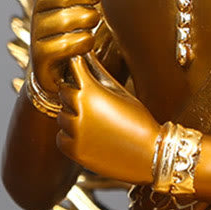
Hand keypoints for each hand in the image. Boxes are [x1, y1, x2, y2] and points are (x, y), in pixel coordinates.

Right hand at [30, 0, 106, 95]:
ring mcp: (37, 31)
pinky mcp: (39, 56)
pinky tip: (86, 41)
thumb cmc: (77, 27)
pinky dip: (82, 42)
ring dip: (87, 20)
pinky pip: (64, 45)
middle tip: (98, 1)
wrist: (61, 71)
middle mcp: (40, 7)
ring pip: (64, 20)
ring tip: (93, 22)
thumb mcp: (86, 0)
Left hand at [57, 56, 158, 184]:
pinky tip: (90, 135)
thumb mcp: (120, 92)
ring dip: (73, 115)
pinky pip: (62, 137)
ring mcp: (75, 131)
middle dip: (75, 93)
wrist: (149, 154)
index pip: (72, 67)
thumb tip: (86, 55)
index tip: (82, 70)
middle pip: (64, 91)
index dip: (78, 67)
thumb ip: (99, 73)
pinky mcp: (74, 151)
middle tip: (93, 100)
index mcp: (91, 90)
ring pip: (62, 115)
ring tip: (95, 120)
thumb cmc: (138, 120)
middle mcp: (80, 108)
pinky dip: (71, 136)